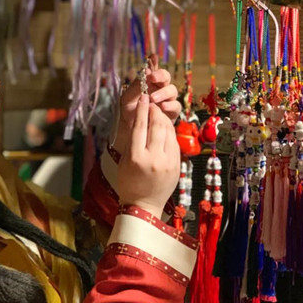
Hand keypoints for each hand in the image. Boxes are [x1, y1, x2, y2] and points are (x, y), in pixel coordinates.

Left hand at [113, 54, 180, 155]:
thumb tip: (145, 71)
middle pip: (166, 77)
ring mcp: (167, 100)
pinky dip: (170, 105)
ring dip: (163, 92)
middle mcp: (159, 89)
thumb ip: (136, 85)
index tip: (152, 56)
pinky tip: (162, 107)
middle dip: (160, 75)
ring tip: (153, 98)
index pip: (153, 69)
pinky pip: (176, 106)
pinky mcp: (172, 113)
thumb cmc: (129, 113)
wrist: (132, 131)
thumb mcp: (128, 98)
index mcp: (148, 83)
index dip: (154, 62)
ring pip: (172, 90)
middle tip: (152, 77)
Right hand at [117, 94, 180, 218]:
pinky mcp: (177, 165)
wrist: (144, 205)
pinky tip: (164, 128)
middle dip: (155, 111)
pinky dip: (169, 132)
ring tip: (158, 114)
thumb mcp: (125, 160)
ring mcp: (168, 162)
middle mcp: (153, 158)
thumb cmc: (129, 183)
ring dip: (163, 119)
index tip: (143, 98)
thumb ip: (133, 140)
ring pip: (168, 131)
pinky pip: (174, 142)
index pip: (140, 126)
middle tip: (151, 104)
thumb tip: (141, 119)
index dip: (142, 109)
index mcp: (136, 157)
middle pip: (156, 125)